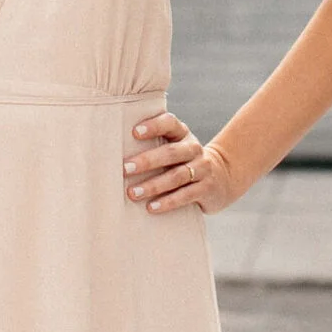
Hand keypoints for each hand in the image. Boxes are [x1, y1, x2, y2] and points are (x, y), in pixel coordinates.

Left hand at [125, 111, 254, 214]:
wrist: (221, 178)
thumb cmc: (181, 162)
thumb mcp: (173, 148)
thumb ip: (152, 145)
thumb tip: (109, 151)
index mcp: (182, 134)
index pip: (170, 123)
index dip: (153, 126)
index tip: (134, 133)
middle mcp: (193, 149)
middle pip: (171, 152)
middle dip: (147, 160)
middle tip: (124, 169)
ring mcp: (202, 168)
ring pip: (177, 176)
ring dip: (153, 185)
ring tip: (132, 193)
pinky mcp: (207, 188)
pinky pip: (186, 195)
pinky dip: (168, 201)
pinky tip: (151, 207)